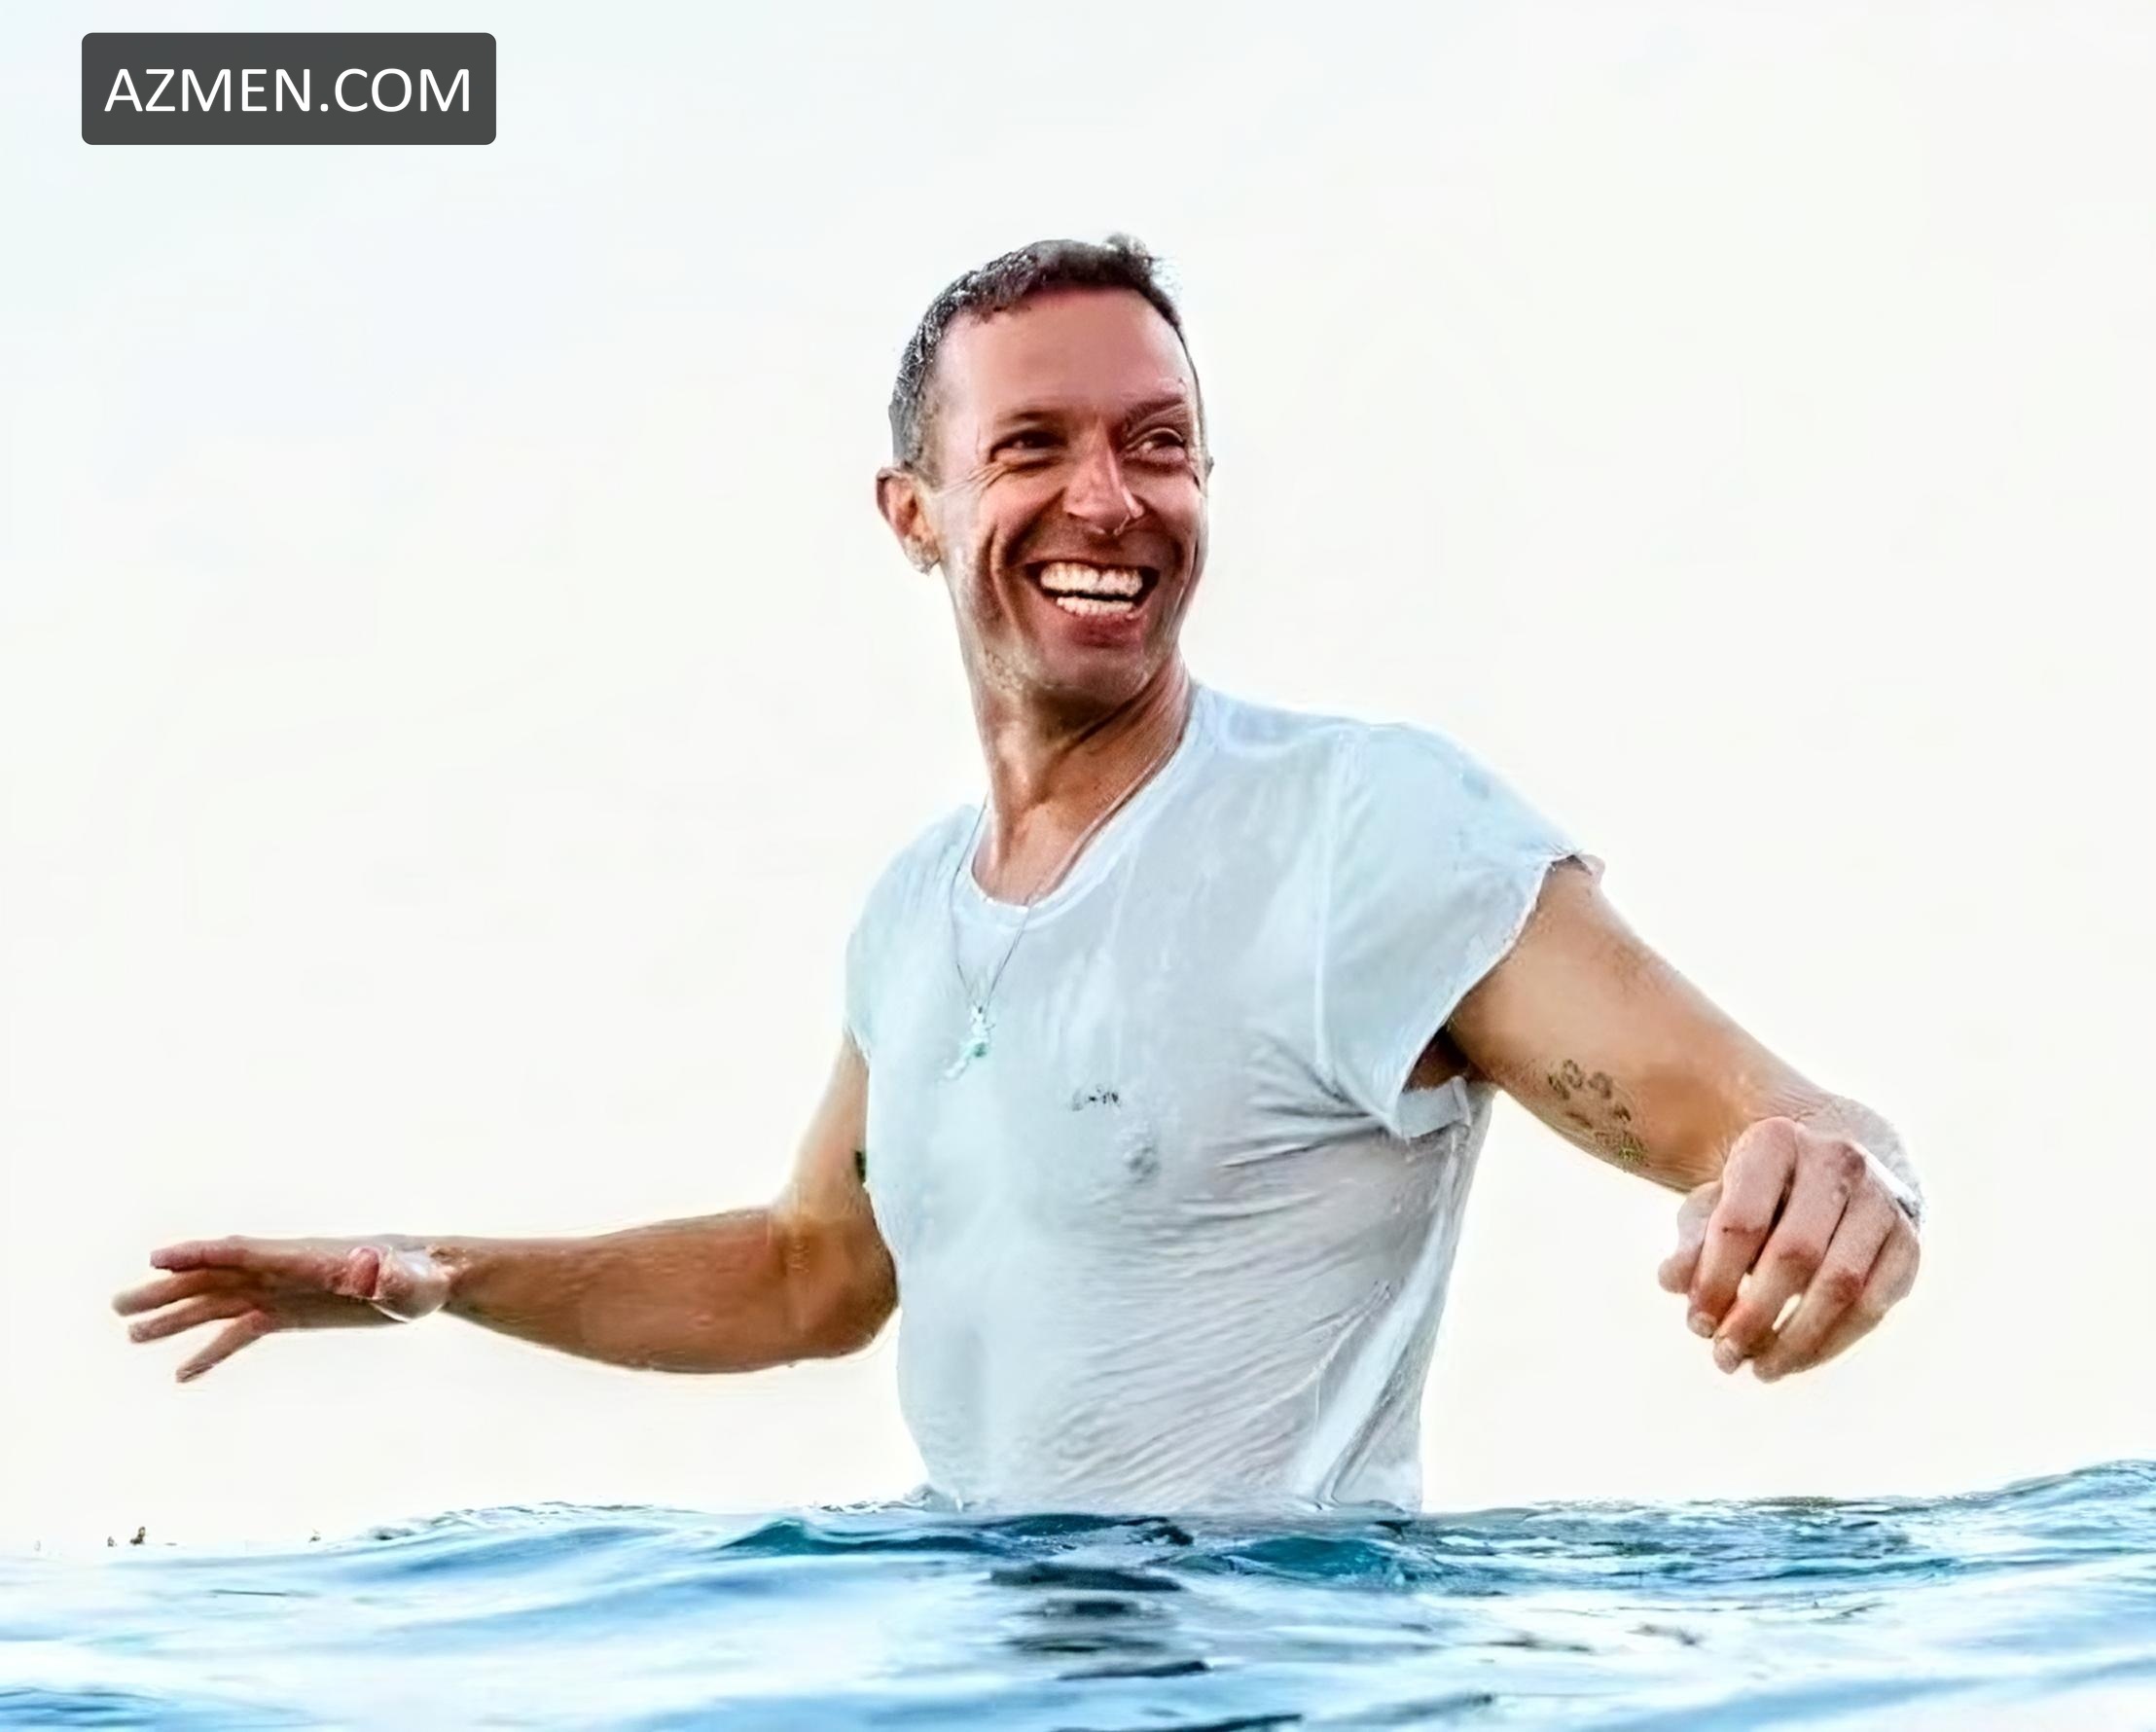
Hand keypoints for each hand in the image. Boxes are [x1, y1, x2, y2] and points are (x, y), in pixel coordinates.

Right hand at [112, 1235, 452, 1381]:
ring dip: (177, 1318)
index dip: (201, 1254)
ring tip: (131, 1335)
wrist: (432, 1279)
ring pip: (219, 1303)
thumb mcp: (407, 1281)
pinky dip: (212, 1350)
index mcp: (305, 1259)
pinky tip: (183, 1374)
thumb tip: (365, 1271)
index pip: (244, 1252)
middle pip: (216, 1277)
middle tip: (118, 1306)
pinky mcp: (292, 1314)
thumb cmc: (423, 1278)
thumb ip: (384, 1276)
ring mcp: (285, 1293)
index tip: (157, 1259)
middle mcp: (285, 1272)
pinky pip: (241, 1331)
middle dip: (168, 1290)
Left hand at [1656, 1116, 1920, 1381]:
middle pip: (1795, 1254)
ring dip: (1796, 1340)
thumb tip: (1671, 1281)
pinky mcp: (1908, 1242)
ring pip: (1842, 1285)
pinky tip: (1795, 1361)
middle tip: (1723, 1356)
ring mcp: (1883, 1200)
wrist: (1830, 1170)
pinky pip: (1874, 1305)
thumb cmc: (1757, 1195)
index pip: (1741, 1221)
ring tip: (1758, 1369)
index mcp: (1776, 1141)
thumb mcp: (1716, 1204)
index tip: (1696, 1324)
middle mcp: (1838, 1161)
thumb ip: (1693, 1241)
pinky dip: (1832, 1342)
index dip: (1715, 1280)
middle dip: (1755, 1316)